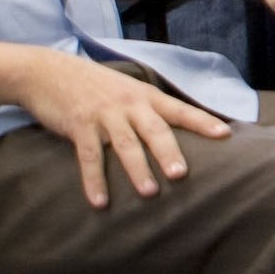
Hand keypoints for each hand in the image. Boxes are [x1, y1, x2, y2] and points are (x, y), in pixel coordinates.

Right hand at [13, 49, 233, 207]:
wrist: (48, 71)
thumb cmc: (95, 85)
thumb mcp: (127, 89)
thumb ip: (149, 110)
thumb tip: (176, 134)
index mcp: (145, 96)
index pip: (180, 109)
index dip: (203, 122)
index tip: (225, 134)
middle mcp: (129, 104)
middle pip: (155, 130)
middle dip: (169, 152)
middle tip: (181, 174)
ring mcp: (104, 115)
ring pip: (125, 144)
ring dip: (137, 169)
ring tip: (150, 192)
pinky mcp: (79, 126)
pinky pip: (88, 157)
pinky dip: (94, 180)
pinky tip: (100, 202)